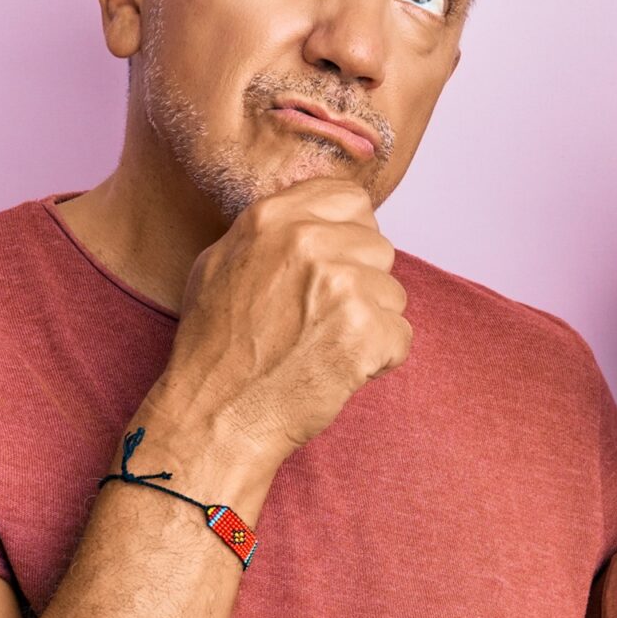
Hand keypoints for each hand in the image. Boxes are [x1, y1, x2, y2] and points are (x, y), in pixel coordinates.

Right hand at [149, 176, 410, 462]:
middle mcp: (307, 242)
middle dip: (362, 284)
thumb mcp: (220, 265)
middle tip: (322, 320)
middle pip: (379, 248)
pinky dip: (378, 360)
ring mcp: (339, 284)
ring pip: (393, 293)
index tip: (336, 267)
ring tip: (324, 348)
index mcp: (272, 219)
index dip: (351, 237)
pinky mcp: (364, 330)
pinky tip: (338, 370)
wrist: (216, 416)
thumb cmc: (215, 350)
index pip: (352, 201)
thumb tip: (312, 218)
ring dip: (370, 324)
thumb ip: (270, 231)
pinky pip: (400, 336)